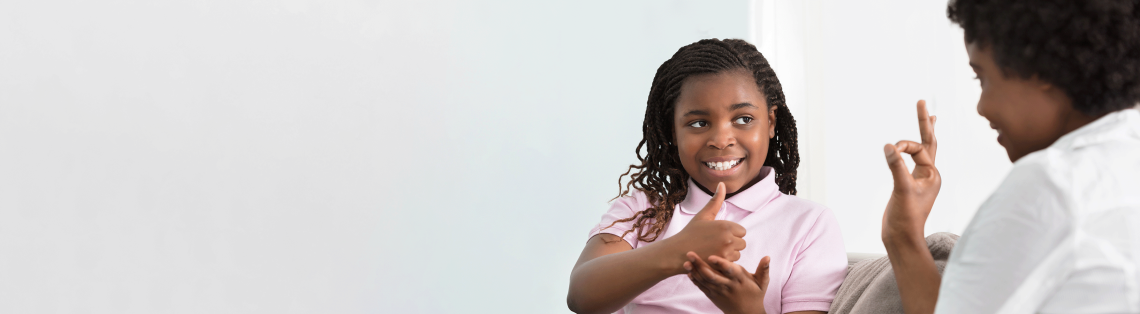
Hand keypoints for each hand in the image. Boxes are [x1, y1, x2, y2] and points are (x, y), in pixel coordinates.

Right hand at [666, 182, 747, 272]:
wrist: (677, 252)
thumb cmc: (690, 232)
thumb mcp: (703, 215)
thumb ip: (715, 201)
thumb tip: (722, 183)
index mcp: (725, 225)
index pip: (742, 231)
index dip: (732, 233)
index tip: (719, 235)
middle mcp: (728, 239)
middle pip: (742, 243)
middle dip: (732, 244)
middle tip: (716, 244)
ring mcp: (725, 253)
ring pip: (738, 253)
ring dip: (729, 253)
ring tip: (714, 251)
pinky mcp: (721, 264)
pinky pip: (732, 264)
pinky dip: (725, 262)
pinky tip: (713, 258)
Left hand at [684, 252, 769, 313]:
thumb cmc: (755, 294)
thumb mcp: (762, 283)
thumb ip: (764, 269)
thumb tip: (768, 256)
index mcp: (740, 280)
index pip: (730, 271)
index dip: (721, 264)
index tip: (711, 256)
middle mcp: (728, 286)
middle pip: (712, 275)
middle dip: (700, 264)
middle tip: (690, 253)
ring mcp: (719, 291)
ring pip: (705, 281)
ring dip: (694, 271)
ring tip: (686, 261)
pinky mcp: (713, 296)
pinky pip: (702, 287)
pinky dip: (695, 280)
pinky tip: (688, 271)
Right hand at [882, 100, 940, 242]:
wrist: (901, 239)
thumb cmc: (905, 218)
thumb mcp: (902, 190)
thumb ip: (896, 167)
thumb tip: (889, 146)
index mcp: (933, 175)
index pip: (919, 150)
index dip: (904, 147)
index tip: (890, 150)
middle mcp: (929, 175)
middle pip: (929, 143)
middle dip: (925, 122)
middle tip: (921, 102)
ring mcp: (919, 180)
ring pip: (922, 151)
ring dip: (923, 133)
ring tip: (930, 116)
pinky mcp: (908, 185)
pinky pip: (912, 161)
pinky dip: (911, 150)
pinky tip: (909, 147)